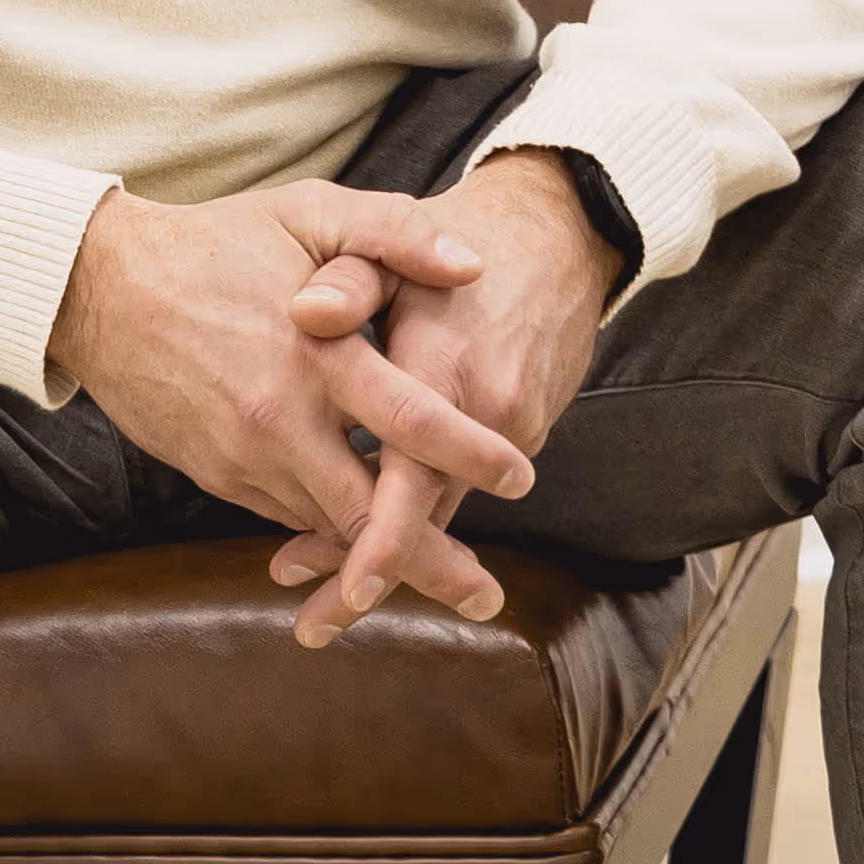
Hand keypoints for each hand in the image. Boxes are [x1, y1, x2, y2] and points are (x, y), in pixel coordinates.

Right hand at [48, 179, 537, 647]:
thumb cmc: (214, 242)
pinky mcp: (217, 474)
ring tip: (443, 578)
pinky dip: (328, 535)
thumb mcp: (307, 211)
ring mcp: (244, 455)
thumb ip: (394, 232)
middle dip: (434, 559)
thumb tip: (472, 266)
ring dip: (382, 559)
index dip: (471, 457)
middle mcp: (282, 418)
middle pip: (370, 513)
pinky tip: (365, 545)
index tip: (523, 476)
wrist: (100, 287)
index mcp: (318, 353)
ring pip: (326, 527)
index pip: (411, 423)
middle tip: (487, 593)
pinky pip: (286, 517)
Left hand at [270, 149, 614, 643]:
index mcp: (444, 369)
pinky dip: (415, 513)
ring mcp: (509, 429)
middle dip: (368, 575)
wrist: (559, 236)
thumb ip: (349, 280)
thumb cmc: (462, 239)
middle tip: (311, 627)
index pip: (412, 479)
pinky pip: (458, 486)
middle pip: (425, 519)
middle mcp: (483, 414)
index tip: (343, 589)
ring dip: (384, 549)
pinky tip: (361, 529)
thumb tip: (304, 312)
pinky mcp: (519, 432)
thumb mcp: (395, 244)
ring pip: (441, 511)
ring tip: (318, 587)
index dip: (379, 542)